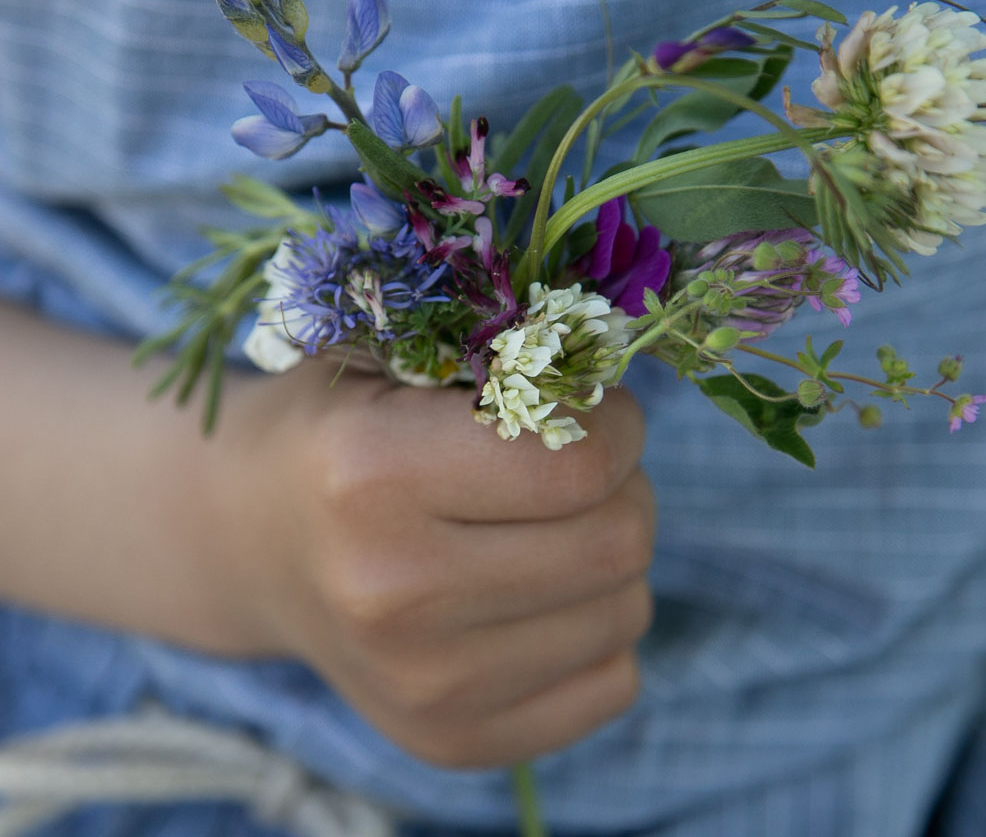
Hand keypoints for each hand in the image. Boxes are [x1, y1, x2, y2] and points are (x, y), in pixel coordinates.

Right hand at [227, 365, 654, 767]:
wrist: (250, 541)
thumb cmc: (335, 429)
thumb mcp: (394, 356)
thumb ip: (503, 353)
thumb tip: (621, 378)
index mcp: (371, 477)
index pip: (579, 463)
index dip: (614, 425)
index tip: (592, 412)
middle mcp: (393, 595)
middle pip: (617, 543)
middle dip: (622, 487)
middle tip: (574, 466)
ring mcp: (424, 687)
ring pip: (626, 610)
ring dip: (609, 555)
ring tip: (542, 527)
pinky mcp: (454, 741)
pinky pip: (614, 681)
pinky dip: (596, 626)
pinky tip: (532, 595)